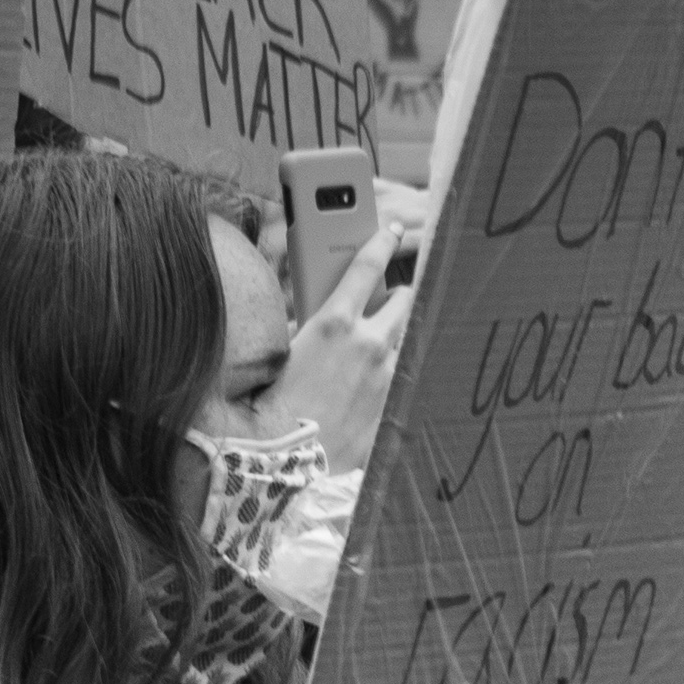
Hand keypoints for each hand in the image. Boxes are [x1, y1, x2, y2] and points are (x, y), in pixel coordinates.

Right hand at [254, 215, 414, 468]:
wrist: (286, 453)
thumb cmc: (276, 398)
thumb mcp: (289, 345)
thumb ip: (314, 321)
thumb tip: (329, 310)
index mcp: (336, 321)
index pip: (367, 265)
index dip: (382, 242)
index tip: (393, 231)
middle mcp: (371, 344)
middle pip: (405, 301)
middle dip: (401, 295)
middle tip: (395, 295)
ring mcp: (389, 376)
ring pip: (408, 340)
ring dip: (397, 337)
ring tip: (380, 343)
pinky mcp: (395, 404)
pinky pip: (404, 377)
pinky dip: (393, 374)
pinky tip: (374, 384)